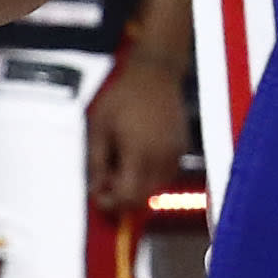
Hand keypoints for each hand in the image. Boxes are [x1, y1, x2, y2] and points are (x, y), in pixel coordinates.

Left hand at [89, 39, 193, 215]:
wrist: (155, 74)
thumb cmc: (123, 97)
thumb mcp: (99, 127)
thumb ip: (97, 162)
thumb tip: (96, 189)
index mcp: (138, 154)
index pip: (128, 197)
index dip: (111, 203)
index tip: (99, 196)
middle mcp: (161, 159)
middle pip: (144, 198)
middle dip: (124, 197)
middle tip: (108, 180)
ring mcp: (174, 154)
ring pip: (157, 189)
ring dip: (138, 187)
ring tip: (123, 165)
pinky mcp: (181, 148)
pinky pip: (166, 174)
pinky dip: (151, 176)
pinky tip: (139, 157)